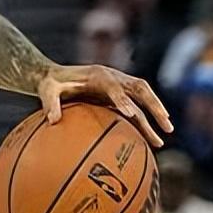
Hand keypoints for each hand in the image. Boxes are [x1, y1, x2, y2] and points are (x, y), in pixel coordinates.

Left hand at [37, 64, 172, 146]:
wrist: (54, 75)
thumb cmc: (49, 83)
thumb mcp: (45, 91)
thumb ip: (50, 103)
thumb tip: (52, 121)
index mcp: (97, 75)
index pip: (113, 87)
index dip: (122, 100)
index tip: (131, 115)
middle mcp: (113, 77)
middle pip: (139, 89)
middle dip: (154, 105)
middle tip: (166, 124)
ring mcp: (118, 85)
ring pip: (143, 97)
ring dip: (157, 112)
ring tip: (167, 133)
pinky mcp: (118, 94)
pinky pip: (135, 106)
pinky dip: (146, 119)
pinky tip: (152, 137)